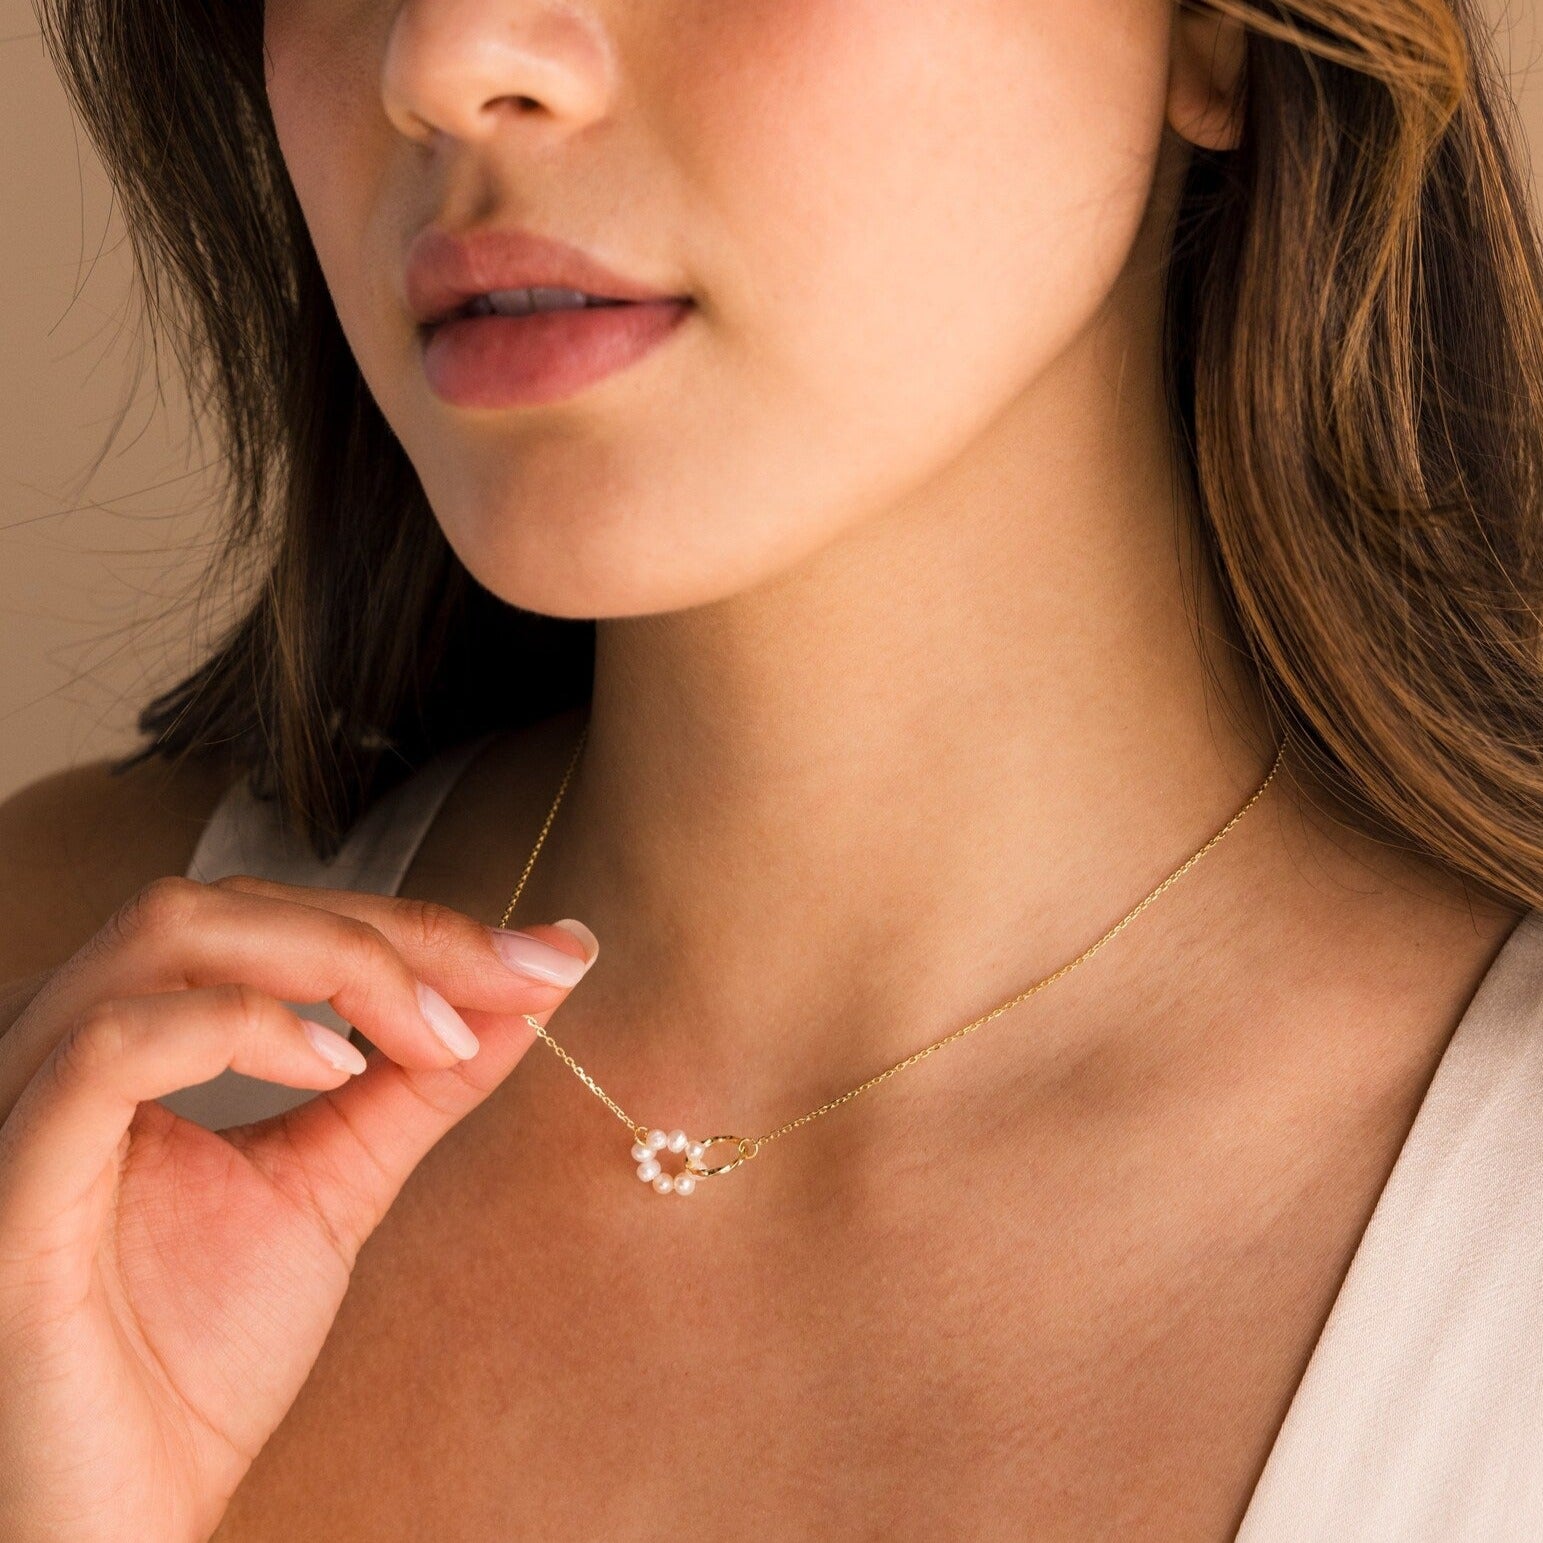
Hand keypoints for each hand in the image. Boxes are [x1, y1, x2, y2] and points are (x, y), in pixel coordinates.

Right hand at [0, 874, 595, 1542]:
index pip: (271, 918)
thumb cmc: (195, 1362)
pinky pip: (110, 1046)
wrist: (118, 1523)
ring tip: (437, 1034)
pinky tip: (338, 1069)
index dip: (415, 925)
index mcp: (124, 1037)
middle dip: (394, 931)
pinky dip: (244, 1026)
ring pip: (170, 932)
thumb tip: (539, 979)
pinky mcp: (13, 1181)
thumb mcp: (336, 1181)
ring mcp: (20, 1103)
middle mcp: (58, 1044)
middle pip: (229, 903)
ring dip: (338, 961)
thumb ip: (421, 1078)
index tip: (546, 959)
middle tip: (520, 981)